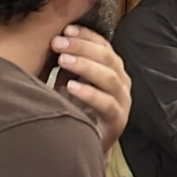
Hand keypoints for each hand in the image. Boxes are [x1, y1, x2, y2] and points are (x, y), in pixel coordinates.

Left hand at [51, 25, 131, 152]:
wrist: (82, 147)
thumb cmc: (74, 111)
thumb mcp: (69, 81)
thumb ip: (67, 63)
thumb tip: (54, 39)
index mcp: (112, 70)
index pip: (104, 45)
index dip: (86, 35)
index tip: (66, 29)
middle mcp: (121, 83)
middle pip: (108, 57)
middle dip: (82, 47)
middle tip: (58, 42)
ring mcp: (122, 102)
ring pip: (110, 77)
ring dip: (85, 65)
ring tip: (62, 60)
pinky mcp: (117, 121)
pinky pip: (106, 104)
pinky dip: (89, 93)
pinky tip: (71, 86)